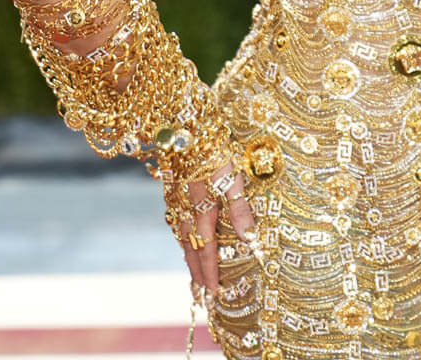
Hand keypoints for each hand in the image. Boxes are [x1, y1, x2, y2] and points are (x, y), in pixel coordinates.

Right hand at [169, 158, 256, 293]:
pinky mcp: (170, 187)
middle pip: (190, 248)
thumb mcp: (231, 177)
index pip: (206, 249)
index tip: (213, 293)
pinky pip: (175, 220)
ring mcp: (175, 198)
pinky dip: (181, 236)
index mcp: (202, 208)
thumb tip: (249, 240)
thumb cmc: (213, 148)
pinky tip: (185, 236)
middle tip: (200, 294)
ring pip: (181, 235)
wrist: (183, 124)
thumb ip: (239, 209)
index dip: (209, 272)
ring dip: (187, 256)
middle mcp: (185, 208)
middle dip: (196, 272)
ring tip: (193, 273)